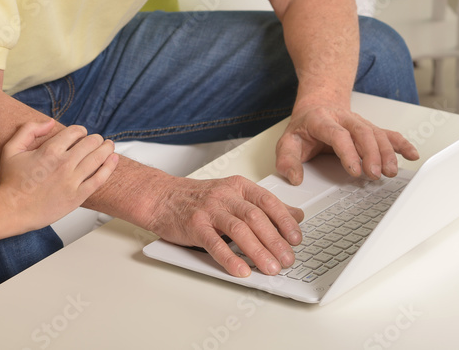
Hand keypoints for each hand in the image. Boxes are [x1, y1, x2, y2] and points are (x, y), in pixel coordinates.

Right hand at [0, 121, 117, 230]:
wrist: (12, 210)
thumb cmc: (11, 182)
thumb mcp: (12, 149)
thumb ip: (29, 130)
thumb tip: (50, 122)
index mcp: (50, 150)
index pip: (75, 132)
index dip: (80, 130)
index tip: (81, 134)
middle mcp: (64, 164)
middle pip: (90, 143)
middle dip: (95, 138)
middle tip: (97, 140)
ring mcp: (72, 181)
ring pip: (98, 158)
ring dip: (106, 148)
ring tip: (109, 145)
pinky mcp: (77, 196)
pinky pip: (99, 179)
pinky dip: (109, 167)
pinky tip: (113, 159)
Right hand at [148, 175, 304, 277]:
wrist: (162, 197)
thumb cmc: (198, 198)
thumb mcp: (234, 194)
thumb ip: (264, 205)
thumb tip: (296, 215)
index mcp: (238, 187)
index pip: (267, 201)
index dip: (284, 221)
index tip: (296, 239)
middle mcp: (225, 196)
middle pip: (255, 217)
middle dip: (275, 241)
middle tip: (287, 260)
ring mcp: (209, 210)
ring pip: (238, 230)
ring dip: (258, 251)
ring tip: (270, 268)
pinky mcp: (194, 226)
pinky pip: (214, 243)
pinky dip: (229, 258)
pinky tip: (241, 270)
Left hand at [275, 105, 419, 184]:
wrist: (317, 106)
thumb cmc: (305, 127)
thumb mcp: (288, 141)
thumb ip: (286, 159)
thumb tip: (294, 177)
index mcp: (322, 120)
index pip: (338, 135)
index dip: (348, 152)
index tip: (355, 171)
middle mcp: (344, 119)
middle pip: (362, 132)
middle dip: (372, 154)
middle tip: (375, 174)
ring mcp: (359, 123)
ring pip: (377, 133)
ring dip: (387, 152)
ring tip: (390, 171)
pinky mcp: (370, 129)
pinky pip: (389, 134)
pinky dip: (402, 144)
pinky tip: (411, 154)